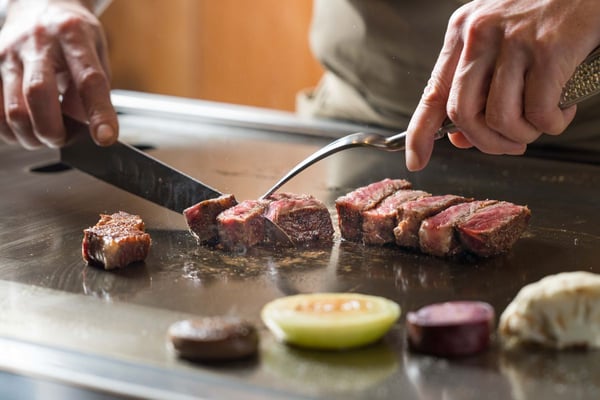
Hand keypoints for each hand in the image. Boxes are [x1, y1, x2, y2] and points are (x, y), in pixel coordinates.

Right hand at [0, 0, 117, 148]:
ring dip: (32, 136)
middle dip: (54, 130)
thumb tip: (89, 126)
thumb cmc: (73, 35)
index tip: (106, 137)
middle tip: (64, 139)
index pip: (88, 80)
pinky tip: (27, 128)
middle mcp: (37, 42)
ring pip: (12, 109)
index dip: (99, 113)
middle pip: (39, 94)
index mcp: (73, 36)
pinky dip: (12, 131)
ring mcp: (8, 54)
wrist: (39, 7)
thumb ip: (97, 88)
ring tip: (48, 134)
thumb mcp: (98, 52)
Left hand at [405, 0, 599, 170]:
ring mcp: (513, 41)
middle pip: (463, 114)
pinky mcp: (549, 49)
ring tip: (541, 124)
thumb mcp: (498, 37)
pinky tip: (563, 109)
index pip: (432, 93)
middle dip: (486, 143)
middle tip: (509, 146)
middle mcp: (480, 34)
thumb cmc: (546, 12)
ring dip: (522, 135)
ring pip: (500, 118)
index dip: (420, 134)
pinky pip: (539, 112)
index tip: (416, 160)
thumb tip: (461, 137)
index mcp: (462, 32)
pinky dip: (552, 124)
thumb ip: (476, 84)